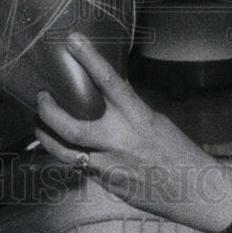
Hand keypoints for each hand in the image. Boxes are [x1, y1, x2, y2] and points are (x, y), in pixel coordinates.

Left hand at [36, 34, 231, 232]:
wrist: (193, 191)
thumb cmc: (178, 152)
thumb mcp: (155, 121)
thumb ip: (129, 106)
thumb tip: (111, 88)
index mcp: (137, 117)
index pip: (109, 81)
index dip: (89, 58)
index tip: (73, 41)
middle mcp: (119, 140)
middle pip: (71, 126)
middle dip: (48, 111)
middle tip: (41, 96)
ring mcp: (109, 166)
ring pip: (64, 151)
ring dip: (45, 135)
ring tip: (38, 122)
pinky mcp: (105, 183)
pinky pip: (77, 166)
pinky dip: (66, 153)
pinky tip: (60, 146)